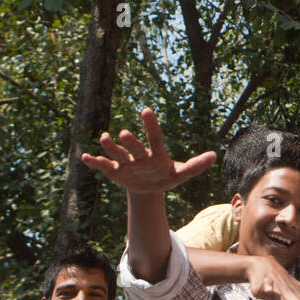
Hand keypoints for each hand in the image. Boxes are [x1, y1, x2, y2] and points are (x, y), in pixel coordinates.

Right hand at [81, 108, 215, 193]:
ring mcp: (127, 163)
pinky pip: (104, 167)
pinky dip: (94, 162)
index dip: (151, 126)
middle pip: (135, 148)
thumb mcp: (181, 174)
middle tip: (125, 133)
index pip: (155, 138)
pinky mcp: (115, 172)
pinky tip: (85, 157)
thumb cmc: (167, 176)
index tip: (146, 110)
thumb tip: (214, 155)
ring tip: (104, 137)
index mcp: (157, 154)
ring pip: (117, 154)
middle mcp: (140, 155)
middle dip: (130, 142)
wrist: (149, 189)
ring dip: (110, 147)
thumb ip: (195, 166)